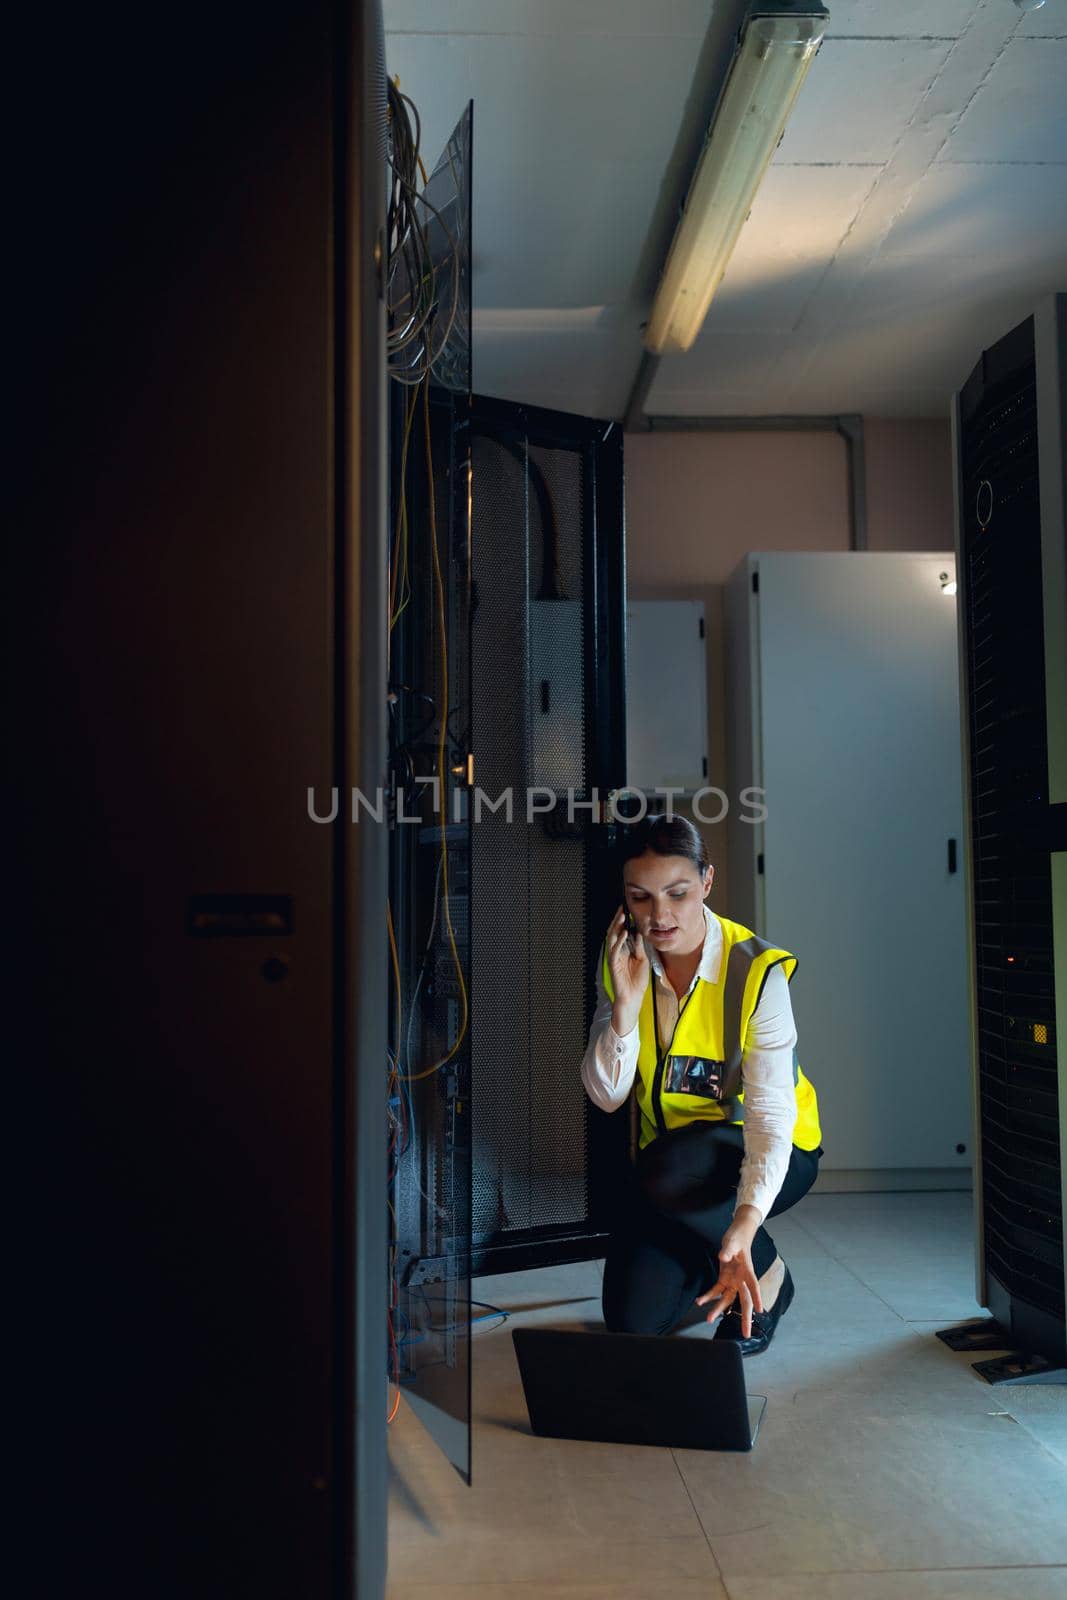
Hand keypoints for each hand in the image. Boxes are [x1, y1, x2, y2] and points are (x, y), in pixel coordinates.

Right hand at [605, 905, 649, 1017]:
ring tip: (622, 916)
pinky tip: (623, 933)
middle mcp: (617, 952)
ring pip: (612, 939)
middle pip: (615, 933)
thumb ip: (639, 946)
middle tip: (622, 908)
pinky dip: (619, 941)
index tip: (628, 910)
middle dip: (618, 920)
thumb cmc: (637, 981)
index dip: (624, 921)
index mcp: (624, 950)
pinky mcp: (613, 965)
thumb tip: (639, 932)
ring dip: (616, 927)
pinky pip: (614, 951)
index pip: (622, 932)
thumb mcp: (642, 959)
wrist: (633, 998)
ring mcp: (614, 958)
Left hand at [695, 1215, 763, 1336]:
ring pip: (728, 1299)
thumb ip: (728, 1250)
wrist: (737, 1234)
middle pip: (744, 1300)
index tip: (760, 1310)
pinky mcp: (725, 1278)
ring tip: (708, 1319)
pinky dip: (709, 1296)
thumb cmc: (737, 1238)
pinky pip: (717, 1290)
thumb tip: (723, 1258)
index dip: (757, 1297)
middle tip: (745, 1333)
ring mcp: (733, 1280)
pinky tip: (700, 1301)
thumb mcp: (732, 1241)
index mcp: (747, 1270)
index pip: (753, 1285)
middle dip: (745, 1318)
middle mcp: (742, 1279)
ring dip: (719, 1309)